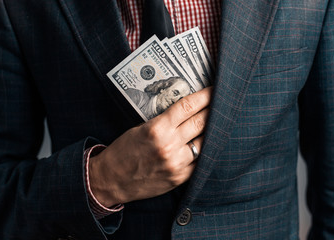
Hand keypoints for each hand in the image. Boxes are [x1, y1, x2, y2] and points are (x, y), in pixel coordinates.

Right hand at [89, 87, 211, 206]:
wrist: (112, 180)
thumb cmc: (124, 151)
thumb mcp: (140, 128)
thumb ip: (165, 121)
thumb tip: (187, 111)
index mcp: (157, 128)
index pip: (188, 106)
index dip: (205, 96)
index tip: (214, 90)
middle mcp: (169, 145)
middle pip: (201, 122)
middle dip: (214, 110)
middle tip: (222, 103)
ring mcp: (177, 163)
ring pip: (205, 142)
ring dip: (212, 131)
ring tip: (217, 123)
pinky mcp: (180, 177)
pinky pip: (200, 161)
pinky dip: (204, 151)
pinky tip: (207, 144)